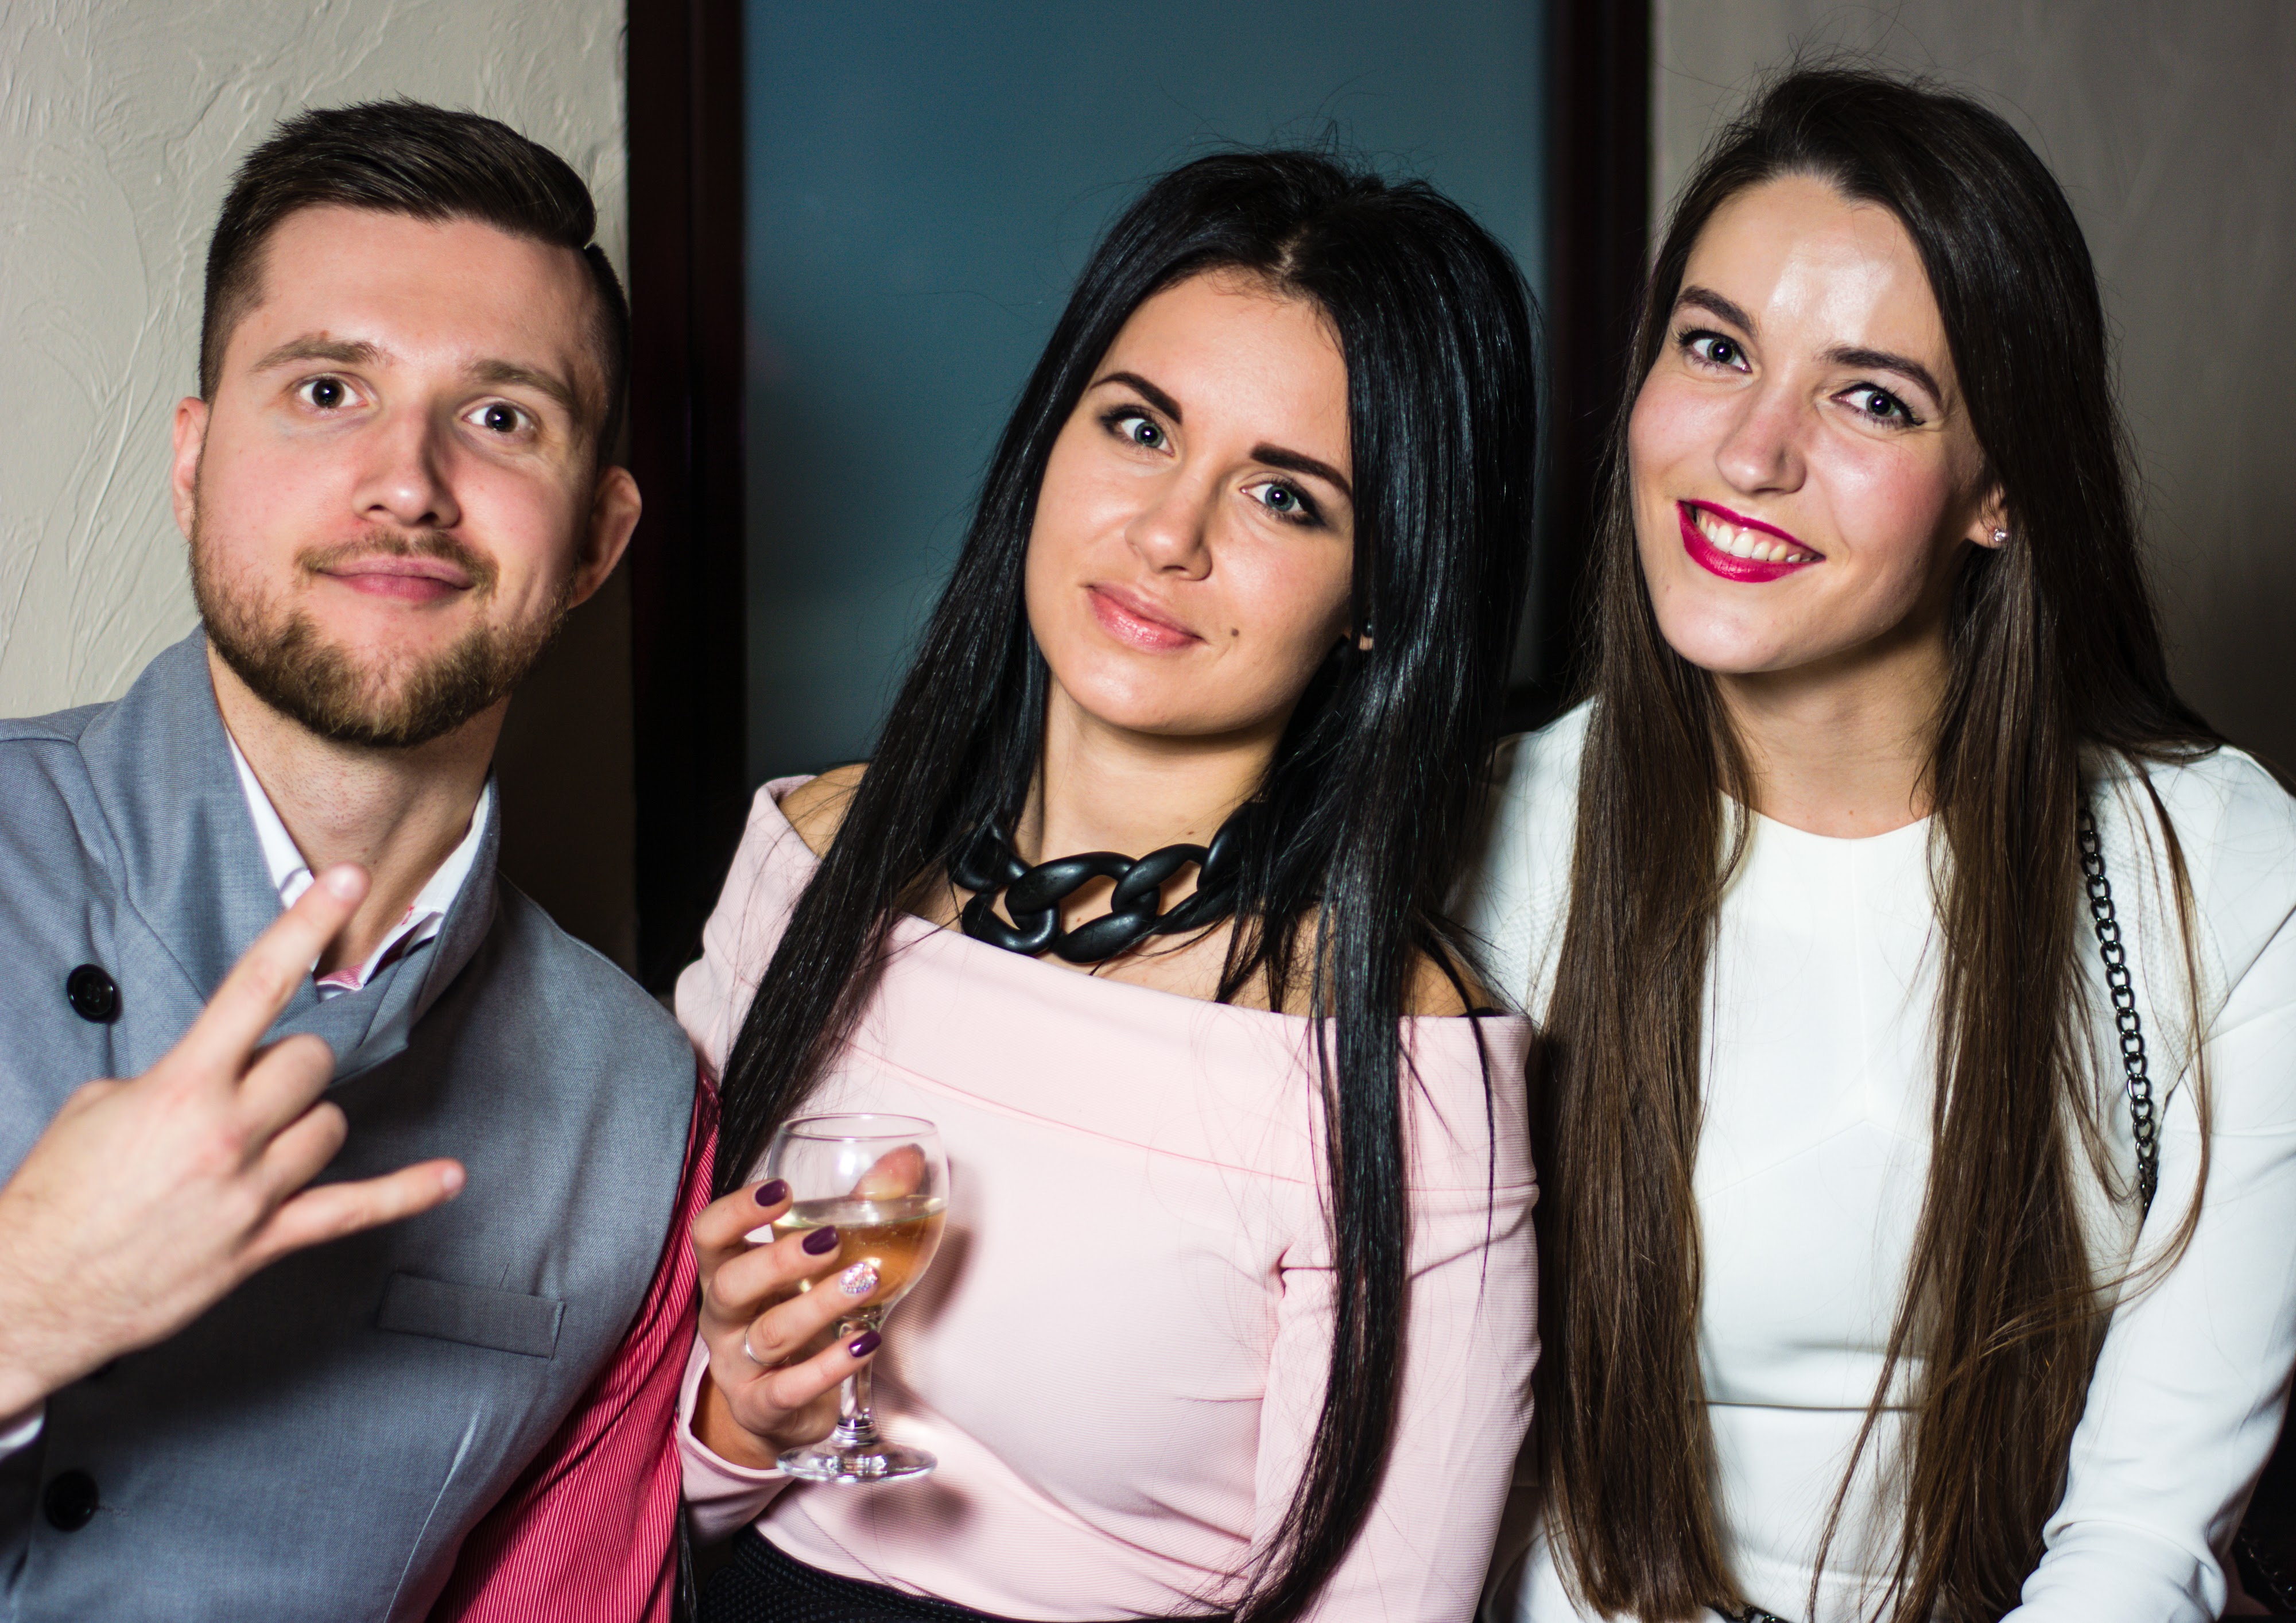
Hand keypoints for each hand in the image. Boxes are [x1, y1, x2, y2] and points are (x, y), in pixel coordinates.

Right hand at [0, 864, 465, 1419]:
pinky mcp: (263, 1240)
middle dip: (284, 1065)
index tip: (345, 880)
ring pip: (329, 1123)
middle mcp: (227, 1133)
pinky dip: (406, 1193)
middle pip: (310, 1061)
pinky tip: (448, 1176)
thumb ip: (173, 1077)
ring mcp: (252, 1189)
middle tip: (241, 1090)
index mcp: (181, 1088)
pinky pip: (354, 1210)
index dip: (305, 924)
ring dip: (303, 1123)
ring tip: (254, 1141)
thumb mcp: (101, 1106)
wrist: (34, 1287)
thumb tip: (219, 1070)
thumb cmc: (59, 1195)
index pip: (257, 985)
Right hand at [689, 1179, 884, 1467]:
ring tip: (864, 1282)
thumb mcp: (819, 1263)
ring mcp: (738, 1366)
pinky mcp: (763, 1407)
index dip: (736, 1210)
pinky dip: (829, 1366)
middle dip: (779, 1260)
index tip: (781, 1189)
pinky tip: (865, 1342)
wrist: (782, 1407)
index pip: (709, 1234)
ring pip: (769, 1334)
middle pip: (732, 1284)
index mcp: (727, 1272)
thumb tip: (906, 1158)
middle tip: (830, 1241)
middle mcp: (723, 1318)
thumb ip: (858, 1208)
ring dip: (818, 1306)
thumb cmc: (796, 1313)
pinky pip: (789, 1389)